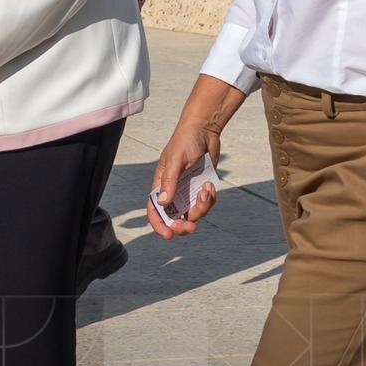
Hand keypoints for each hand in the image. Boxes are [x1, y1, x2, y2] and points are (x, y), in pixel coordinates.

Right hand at [147, 121, 221, 239]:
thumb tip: (164, 203)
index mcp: (161, 185)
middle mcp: (173, 191)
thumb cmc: (185, 141)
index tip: (168, 235)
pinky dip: (210, 200)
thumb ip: (170, 181)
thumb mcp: (176, 160)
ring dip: (201, 208)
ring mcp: (188, 191)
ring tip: (207, 191)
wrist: (205, 131)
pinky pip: (206, 205)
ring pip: (193, 214)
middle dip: (182, 227)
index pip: (155, 210)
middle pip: (174, 219)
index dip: (159, 225)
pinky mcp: (201, 189)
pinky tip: (211, 186)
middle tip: (192, 228)